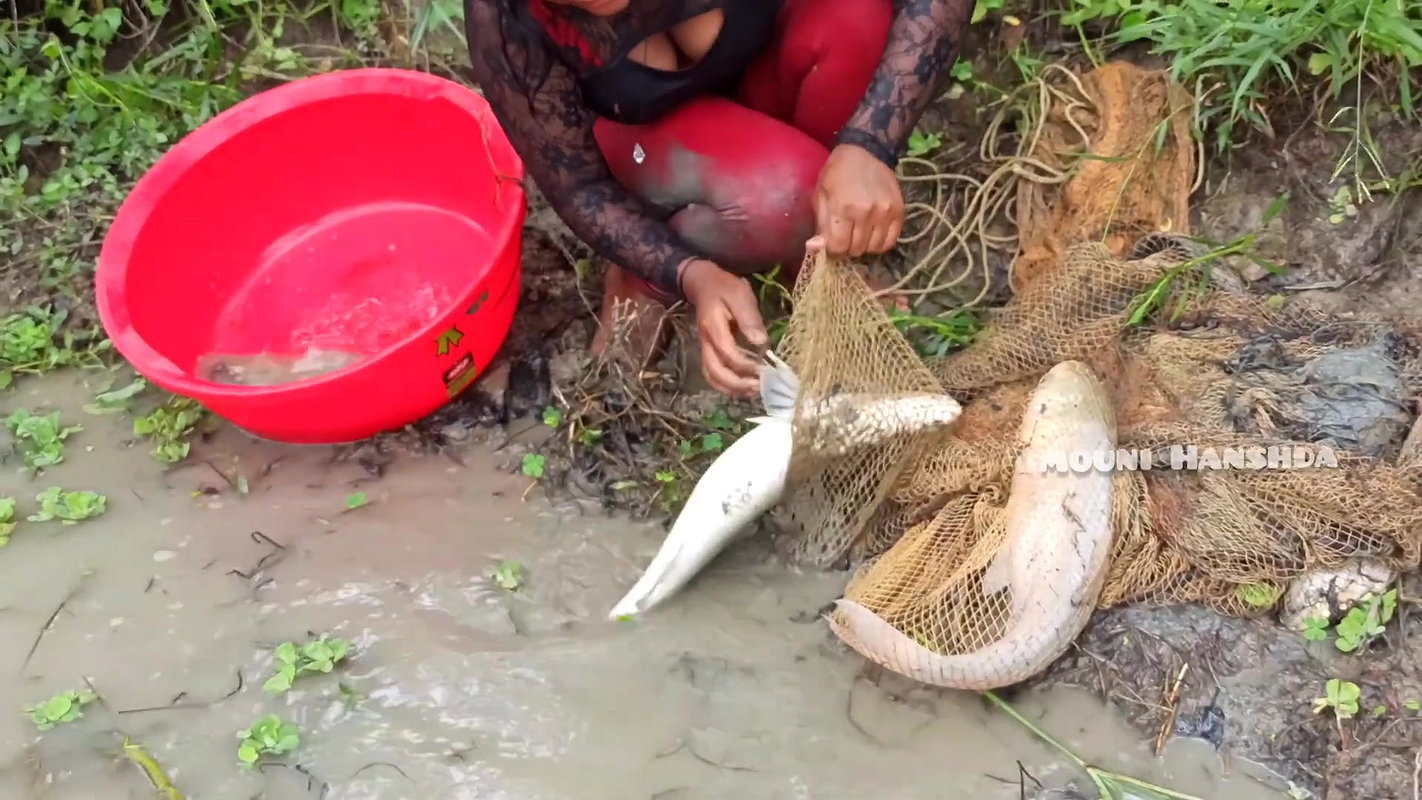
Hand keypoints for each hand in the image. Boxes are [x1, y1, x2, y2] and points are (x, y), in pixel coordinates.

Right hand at [680, 258, 767, 398]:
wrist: (703, 284)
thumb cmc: (725, 288)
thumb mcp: (740, 294)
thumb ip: (749, 318)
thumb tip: (760, 342)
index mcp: (713, 328)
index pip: (727, 353)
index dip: (745, 365)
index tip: (765, 368)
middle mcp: (706, 343)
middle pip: (715, 372)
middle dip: (738, 384)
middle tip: (760, 387)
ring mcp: (705, 349)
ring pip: (712, 378)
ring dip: (732, 389)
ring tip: (754, 391)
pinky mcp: (709, 353)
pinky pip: (714, 375)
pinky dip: (727, 386)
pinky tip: (744, 388)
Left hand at [812, 144, 904, 256]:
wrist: (865, 151)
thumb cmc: (837, 173)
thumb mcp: (820, 195)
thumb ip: (820, 225)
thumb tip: (815, 249)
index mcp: (842, 208)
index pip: (838, 247)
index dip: (832, 248)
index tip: (832, 241)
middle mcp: (866, 213)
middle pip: (856, 250)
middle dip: (847, 247)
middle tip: (845, 235)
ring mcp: (885, 213)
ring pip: (873, 249)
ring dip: (864, 245)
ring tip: (859, 233)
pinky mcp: (899, 212)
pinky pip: (890, 242)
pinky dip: (880, 242)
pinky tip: (873, 233)